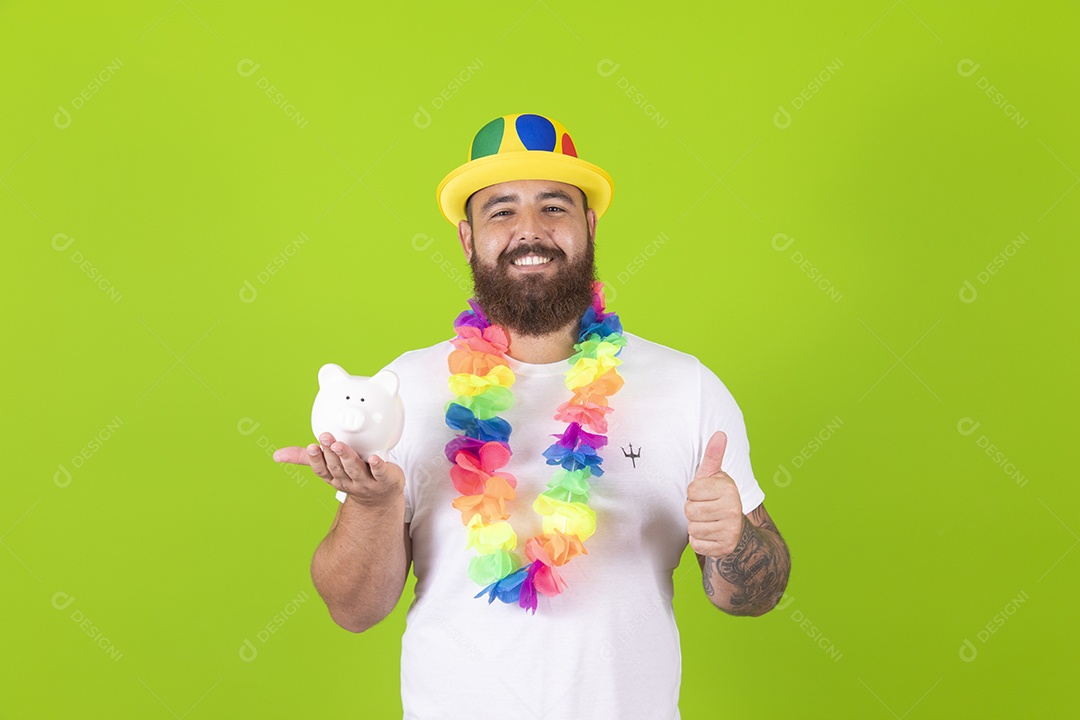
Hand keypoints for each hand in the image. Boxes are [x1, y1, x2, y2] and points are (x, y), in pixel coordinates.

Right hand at [272, 432, 404, 505]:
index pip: (321, 470)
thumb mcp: (327, 467)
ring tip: (340, 445)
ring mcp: (366, 482)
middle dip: (330, 453)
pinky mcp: (384, 479)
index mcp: (333, 477)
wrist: (380, 496)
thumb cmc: (352, 475)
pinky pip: (380, 472)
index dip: (316, 459)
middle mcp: (348, 480)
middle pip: (337, 467)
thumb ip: (305, 457)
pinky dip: (378, 465)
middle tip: (326, 438)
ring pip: (355, 469)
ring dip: (347, 457)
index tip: (312, 446)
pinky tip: (375, 458)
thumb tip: (277, 455)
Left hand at [685, 431, 745, 557]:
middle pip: (689, 510)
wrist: (736, 530)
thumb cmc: (717, 498)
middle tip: (705, 509)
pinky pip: (696, 544)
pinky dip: (699, 541)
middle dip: (693, 510)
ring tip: (708, 522)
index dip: (694, 493)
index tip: (705, 494)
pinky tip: (710, 535)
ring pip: (692, 528)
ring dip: (696, 526)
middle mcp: (733, 509)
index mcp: (729, 488)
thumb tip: (720, 433)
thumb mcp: (714, 476)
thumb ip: (713, 455)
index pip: (691, 490)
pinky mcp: (725, 548)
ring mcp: (731, 530)